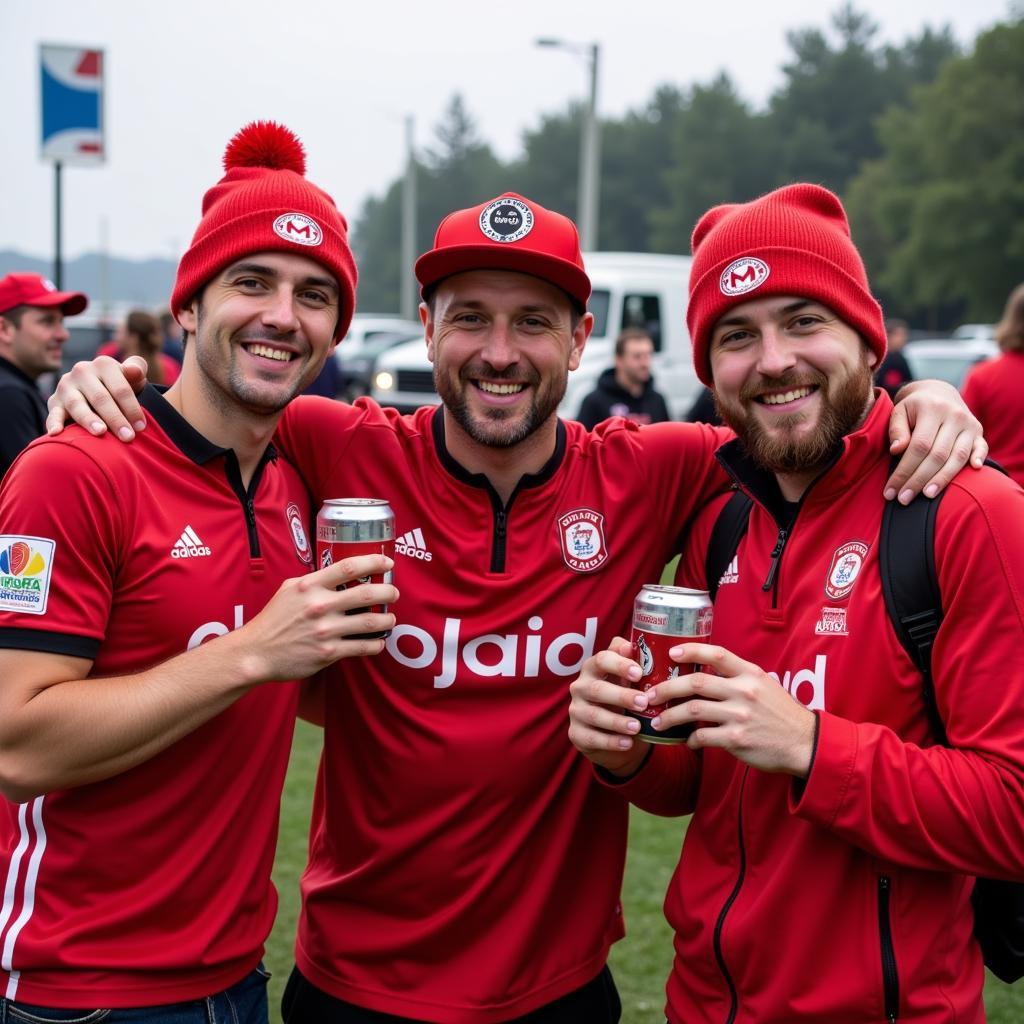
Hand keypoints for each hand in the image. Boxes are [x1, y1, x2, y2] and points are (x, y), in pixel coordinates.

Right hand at [46, 355, 149, 439]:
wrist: (100, 390)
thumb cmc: (121, 386)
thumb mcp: (133, 376)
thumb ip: (137, 369)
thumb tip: (133, 370)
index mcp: (103, 364)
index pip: (120, 388)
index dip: (132, 408)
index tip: (141, 427)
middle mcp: (82, 372)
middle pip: (101, 398)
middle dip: (115, 419)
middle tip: (128, 437)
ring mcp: (66, 386)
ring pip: (77, 404)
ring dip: (89, 420)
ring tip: (100, 432)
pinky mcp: (54, 402)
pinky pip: (53, 413)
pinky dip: (53, 423)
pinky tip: (56, 433)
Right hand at [235, 554, 397, 682]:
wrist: (257, 652)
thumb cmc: (273, 619)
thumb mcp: (289, 589)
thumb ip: (314, 580)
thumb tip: (339, 573)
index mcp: (310, 586)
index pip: (349, 567)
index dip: (374, 562)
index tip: (388, 563)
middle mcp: (320, 606)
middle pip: (368, 594)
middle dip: (389, 592)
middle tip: (394, 593)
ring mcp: (326, 631)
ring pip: (371, 622)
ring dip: (388, 620)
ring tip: (390, 619)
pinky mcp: (328, 653)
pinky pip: (363, 647)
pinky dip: (376, 644)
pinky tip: (378, 641)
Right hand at [567, 637, 650, 777]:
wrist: (613, 732)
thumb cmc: (621, 696)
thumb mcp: (626, 678)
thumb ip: (629, 660)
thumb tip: (633, 646)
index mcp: (592, 668)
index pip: (601, 660)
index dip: (619, 665)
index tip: (639, 673)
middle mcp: (580, 687)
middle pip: (597, 689)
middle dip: (621, 696)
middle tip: (644, 703)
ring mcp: (576, 711)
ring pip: (594, 715)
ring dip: (617, 721)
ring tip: (637, 727)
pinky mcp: (576, 734)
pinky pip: (591, 738)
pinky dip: (610, 741)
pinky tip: (627, 743)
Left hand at [645, 643, 814, 776]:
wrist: (805, 744)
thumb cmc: (781, 713)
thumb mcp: (764, 685)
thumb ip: (737, 677)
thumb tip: (704, 673)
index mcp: (750, 674)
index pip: (716, 654)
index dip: (690, 650)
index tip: (670, 653)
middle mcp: (744, 691)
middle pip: (695, 682)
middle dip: (666, 688)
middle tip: (649, 695)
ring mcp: (739, 715)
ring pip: (692, 710)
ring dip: (669, 716)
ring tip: (657, 721)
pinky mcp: (737, 739)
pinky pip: (702, 736)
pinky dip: (689, 739)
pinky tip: (686, 740)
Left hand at [885, 380, 986, 503]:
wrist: (937, 393)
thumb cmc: (912, 409)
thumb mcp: (899, 412)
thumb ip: (896, 430)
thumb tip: (896, 450)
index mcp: (931, 409)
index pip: (918, 446)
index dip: (904, 470)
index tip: (891, 490)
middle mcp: (954, 415)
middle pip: (937, 455)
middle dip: (918, 480)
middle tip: (903, 499)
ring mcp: (969, 423)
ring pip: (958, 456)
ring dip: (942, 479)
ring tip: (926, 496)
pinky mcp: (978, 431)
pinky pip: (982, 447)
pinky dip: (979, 458)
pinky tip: (974, 470)